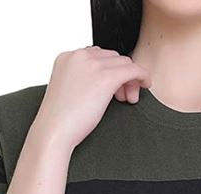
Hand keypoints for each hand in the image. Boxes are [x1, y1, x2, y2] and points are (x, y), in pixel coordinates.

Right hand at [32, 46, 150, 152]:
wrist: (53, 131)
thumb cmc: (59, 120)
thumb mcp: (69, 92)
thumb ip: (82, 81)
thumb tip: (101, 84)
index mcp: (67, 57)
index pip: (98, 55)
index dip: (109, 71)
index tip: (112, 91)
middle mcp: (79, 55)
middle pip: (112, 57)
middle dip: (121, 75)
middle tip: (123, 98)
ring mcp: (92, 65)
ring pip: (124, 62)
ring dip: (130, 79)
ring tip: (129, 99)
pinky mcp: (105, 78)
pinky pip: (132, 70)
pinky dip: (142, 75)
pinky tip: (146, 84)